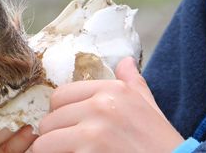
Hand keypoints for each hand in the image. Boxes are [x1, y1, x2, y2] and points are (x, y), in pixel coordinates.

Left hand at [32, 57, 183, 152]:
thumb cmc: (160, 143)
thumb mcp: (148, 105)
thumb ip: (133, 82)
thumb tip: (126, 61)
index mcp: (112, 90)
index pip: (61, 95)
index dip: (60, 115)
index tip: (67, 129)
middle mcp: (100, 105)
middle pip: (50, 119)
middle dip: (53, 137)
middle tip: (66, 148)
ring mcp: (93, 132)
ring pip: (44, 142)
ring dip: (50, 152)